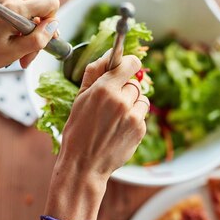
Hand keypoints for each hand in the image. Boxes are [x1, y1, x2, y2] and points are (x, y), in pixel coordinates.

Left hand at [0, 0, 59, 72]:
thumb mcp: (14, 52)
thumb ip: (38, 40)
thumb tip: (54, 27)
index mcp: (15, 8)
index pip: (51, 3)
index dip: (52, 23)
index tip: (43, 40)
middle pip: (40, 15)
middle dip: (37, 38)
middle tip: (25, 59)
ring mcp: (4, 0)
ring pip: (30, 19)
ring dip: (27, 40)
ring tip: (15, 56)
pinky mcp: (0, 4)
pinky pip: (20, 18)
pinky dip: (18, 34)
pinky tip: (8, 47)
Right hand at [58, 51, 148, 181]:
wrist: (84, 164)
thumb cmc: (77, 131)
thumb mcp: (80, 99)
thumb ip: (94, 73)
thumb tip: (107, 55)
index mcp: (104, 89)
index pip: (130, 63)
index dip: (129, 64)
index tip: (127, 67)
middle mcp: (121, 100)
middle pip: (134, 83)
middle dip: (125, 89)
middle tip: (111, 104)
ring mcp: (133, 116)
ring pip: (141, 98)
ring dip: (132, 104)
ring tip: (115, 117)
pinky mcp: (140, 129)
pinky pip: (142, 115)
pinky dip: (134, 119)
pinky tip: (118, 129)